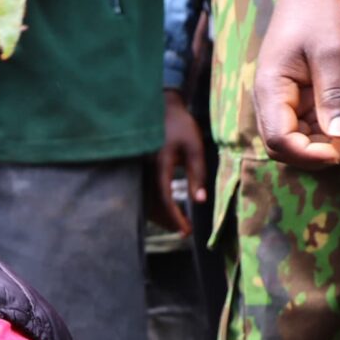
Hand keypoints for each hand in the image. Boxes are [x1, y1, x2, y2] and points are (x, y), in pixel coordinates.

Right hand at [151, 90, 207, 234]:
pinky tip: (167, 210)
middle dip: (167, 220)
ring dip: (160, 215)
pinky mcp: (139, 168)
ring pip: (146, 199)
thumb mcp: (194, 148)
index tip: (185, 231)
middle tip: (184, 232)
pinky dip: (155, 204)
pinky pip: (145, 191)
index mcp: (159, 163)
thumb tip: (200, 200)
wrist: (162, 107)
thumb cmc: (181, 126)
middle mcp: (145, 168)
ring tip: (178, 224)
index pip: (165, 196)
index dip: (175, 216)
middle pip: (152, 203)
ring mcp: (139, 168)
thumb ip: (197, 173)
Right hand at [251, 0, 339, 168]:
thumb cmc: (320, 17)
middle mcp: (270, 100)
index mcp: (271, 89)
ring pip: (294, 140)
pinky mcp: (295, 98)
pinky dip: (325, 136)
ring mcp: (281, 100)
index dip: (309, 153)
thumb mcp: (333, 53)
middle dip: (315, 155)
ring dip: (323, 148)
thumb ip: (334, 95)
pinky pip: (305, 127)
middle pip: (282, 146)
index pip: (280, 139)